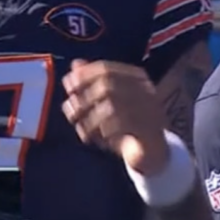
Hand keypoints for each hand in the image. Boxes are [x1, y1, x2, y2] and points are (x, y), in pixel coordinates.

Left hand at [61, 59, 169, 175]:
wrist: (152, 154)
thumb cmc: (126, 125)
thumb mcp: (107, 103)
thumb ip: (91, 83)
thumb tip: (75, 65)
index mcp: (136, 78)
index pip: (106, 69)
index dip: (84, 75)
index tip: (67, 84)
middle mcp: (146, 90)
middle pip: (108, 86)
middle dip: (84, 97)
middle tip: (70, 111)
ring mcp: (150, 110)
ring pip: (112, 107)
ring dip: (90, 119)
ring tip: (81, 128)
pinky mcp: (150, 131)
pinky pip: (120, 127)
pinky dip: (102, 132)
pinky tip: (95, 139)